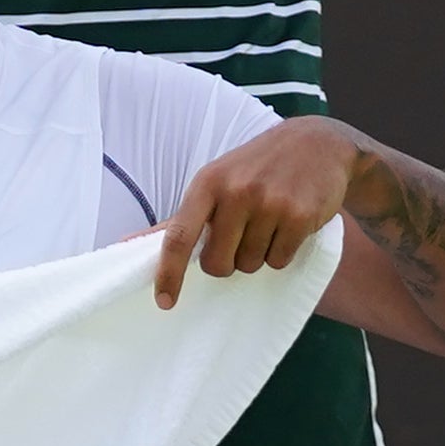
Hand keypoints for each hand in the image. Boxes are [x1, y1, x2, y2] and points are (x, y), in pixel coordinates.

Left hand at [155, 119, 361, 305]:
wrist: (317, 144)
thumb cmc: (255, 168)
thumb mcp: (215, 180)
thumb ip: (178, 219)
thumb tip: (127, 243)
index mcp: (208, 183)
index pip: (178, 236)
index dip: (169, 273)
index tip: (164, 301)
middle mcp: (236, 191)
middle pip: (218, 263)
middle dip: (227, 261)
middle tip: (241, 236)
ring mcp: (270, 203)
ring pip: (250, 264)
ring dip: (258, 254)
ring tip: (269, 222)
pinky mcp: (300, 215)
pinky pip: (280, 260)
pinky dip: (283, 251)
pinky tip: (289, 224)